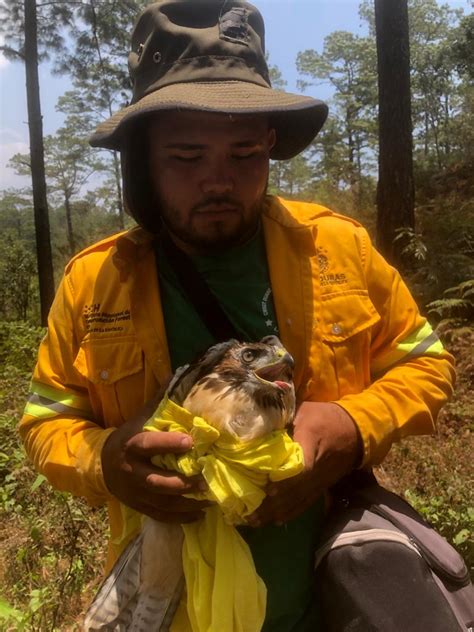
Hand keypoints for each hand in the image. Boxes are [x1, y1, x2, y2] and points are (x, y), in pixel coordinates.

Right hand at [101, 394, 208, 522]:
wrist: (101, 464)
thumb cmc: (128, 437)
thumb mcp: (138, 419)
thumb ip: (158, 403)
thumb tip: (178, 376)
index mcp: (131, 446)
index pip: (149, 445)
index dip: (168, 443)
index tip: (191, 441)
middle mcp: (131, 472)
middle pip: (156, 482)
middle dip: (181, 483)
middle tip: (205, 480)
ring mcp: (134, 493)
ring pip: (161, 502)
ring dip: (186, 503)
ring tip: (209, 500)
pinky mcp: (139, 506)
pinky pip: (160, 515)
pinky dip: (181, 517)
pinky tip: (199, 514)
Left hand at [247, 402, 360, 526]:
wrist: (355, 430)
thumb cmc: (325, 417)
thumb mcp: (303, 411)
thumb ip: (282, 418)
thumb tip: (256, 425)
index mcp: (311, 442)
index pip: (303, 467)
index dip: (286, 481)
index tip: (269, 490)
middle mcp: (317, 466)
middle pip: (296, 490)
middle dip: (273, 504)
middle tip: (251, 514)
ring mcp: (321, 479)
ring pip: (299, 499)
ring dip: (278, 511)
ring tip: (256, 521)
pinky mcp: (322, 486)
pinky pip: (306, 502)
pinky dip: (291, 512)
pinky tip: (276, 520)